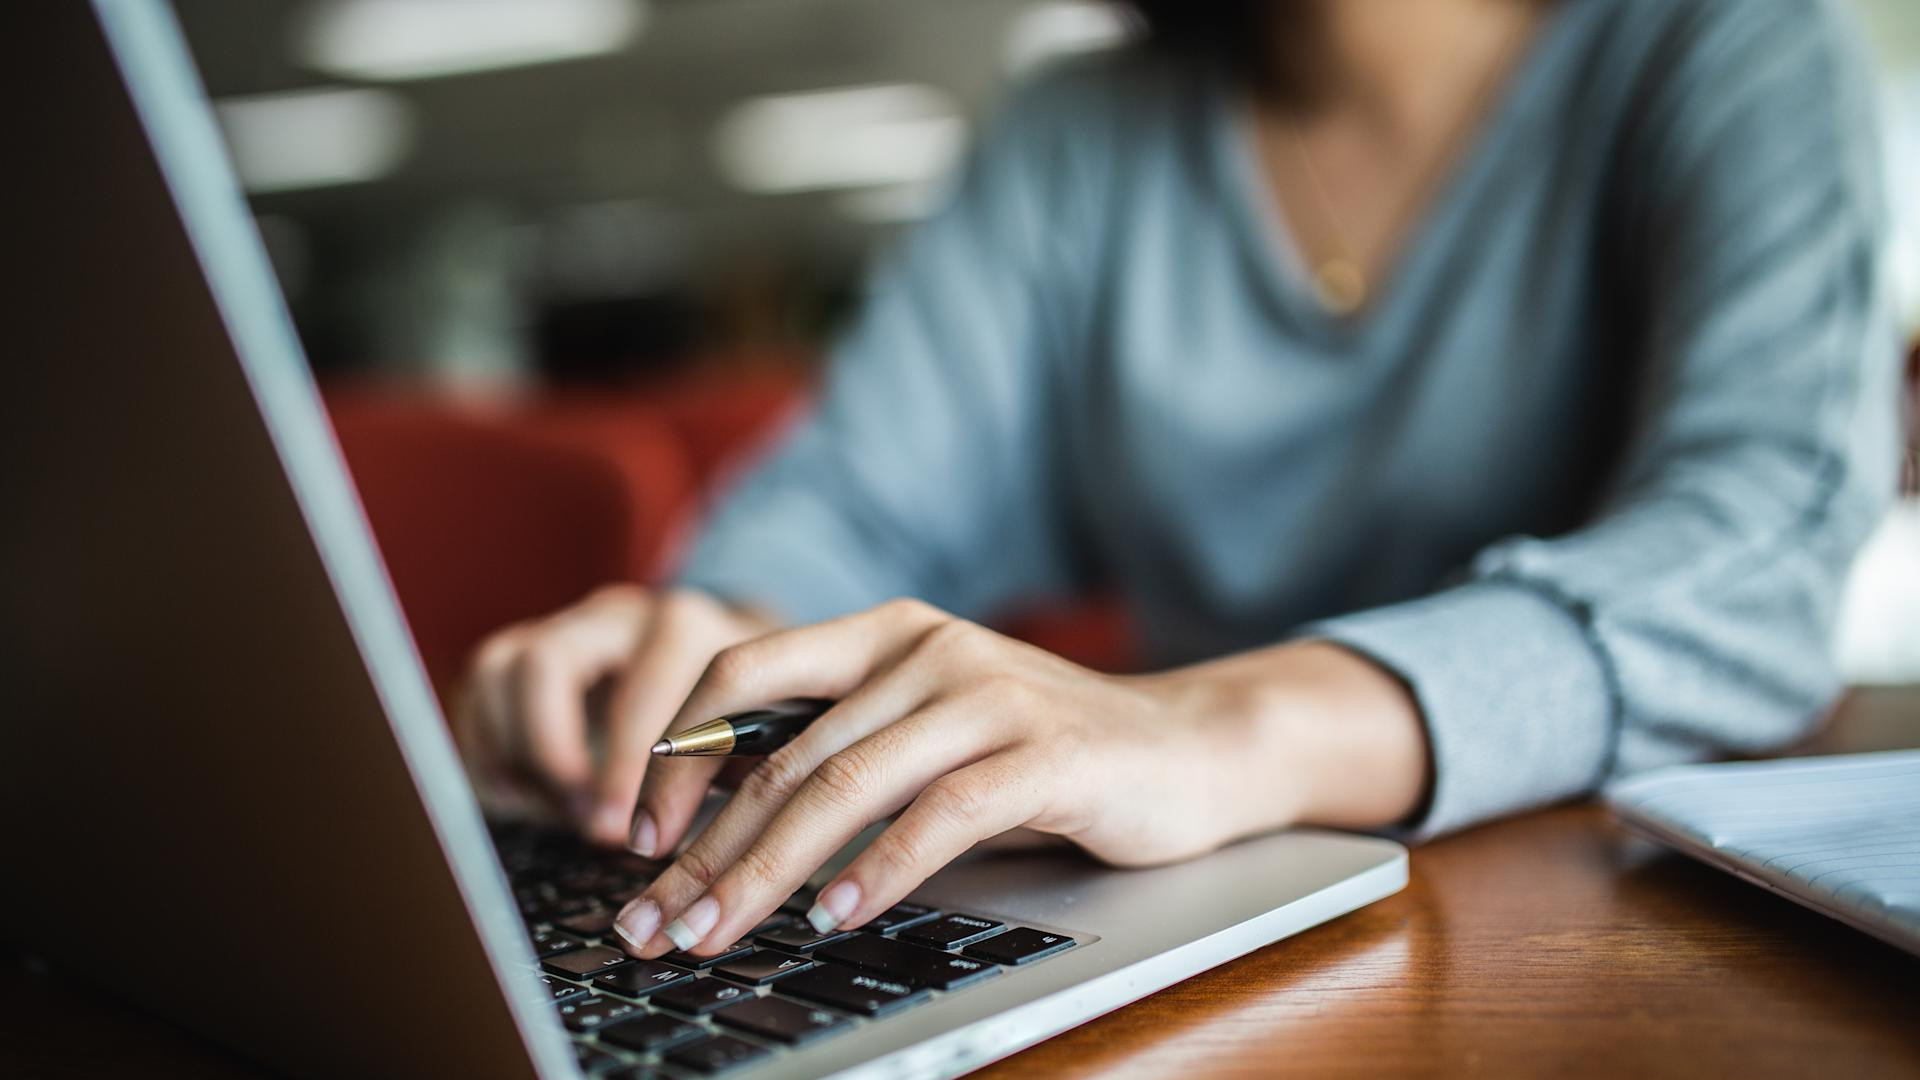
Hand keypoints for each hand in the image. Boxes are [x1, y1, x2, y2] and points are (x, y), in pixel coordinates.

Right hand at [455, 585, 778, 844]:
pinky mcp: (534, 648)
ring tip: (557, 809)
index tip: (627, 832)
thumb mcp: (756, 734)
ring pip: (502, 670)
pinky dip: (490, 747)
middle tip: (583, 820)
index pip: (641, 686)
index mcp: (683, 628)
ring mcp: (569, 626)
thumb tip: (691, 850)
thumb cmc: (748, 712)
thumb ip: (728, 772)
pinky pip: (483, 687)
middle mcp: (619, 616)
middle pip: (545, 664)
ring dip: (516, 751)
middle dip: (553, 755)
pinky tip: (526, 794)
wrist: (736, 662)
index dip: (626, 767)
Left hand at [609, 598, 1428, 958]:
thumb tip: (722, 824)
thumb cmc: (1045, 749)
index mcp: (883, 632)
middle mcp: (925, 647)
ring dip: (768, 872)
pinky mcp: (1042, 750)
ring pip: (844, 786)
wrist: (1189, 748)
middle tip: (656, 921)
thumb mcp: (930, 728)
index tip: (638, 841)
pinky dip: (876, 872)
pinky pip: (938, 815)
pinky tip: (834, 916)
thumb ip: (845, 746)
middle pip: (784, 754)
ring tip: (719, 933)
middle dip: (707, 850)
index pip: (743, 671)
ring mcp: (985, 694)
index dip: (676, 755)